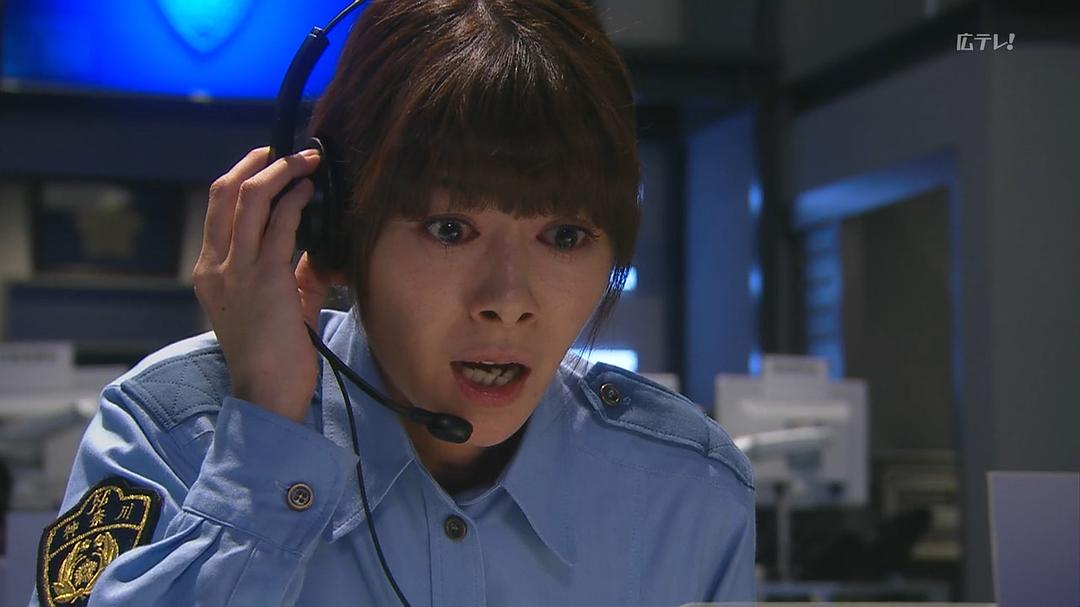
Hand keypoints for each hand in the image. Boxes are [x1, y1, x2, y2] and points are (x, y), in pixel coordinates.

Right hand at [192, 147, 332, 422]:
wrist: (268, 392)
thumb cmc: (275, 355)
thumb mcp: (278, 304)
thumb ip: (292, 273)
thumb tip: (315, 250)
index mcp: (210, 270)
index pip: (218, 207)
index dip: (243, 176)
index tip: (271, 162)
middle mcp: (215, 264)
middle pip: (225, 191)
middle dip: (259, 162)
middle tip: (290, 150)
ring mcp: (235, 269)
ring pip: (249, 197)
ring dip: (281, 171)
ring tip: (308, 160)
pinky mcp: (265, 277)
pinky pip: (279, 223)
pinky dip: (296, 199)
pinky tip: (311, 191)